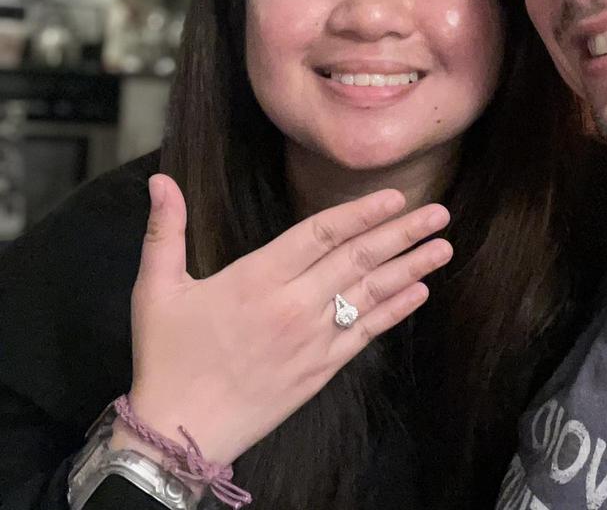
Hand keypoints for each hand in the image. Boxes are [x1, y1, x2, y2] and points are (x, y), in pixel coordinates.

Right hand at [116, 173, 451, 465]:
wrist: (178, 432)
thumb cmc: (167, 357)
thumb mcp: (156, 289)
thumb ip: (165, 230)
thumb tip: (160, 179)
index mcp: (256, 278)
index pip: (320, 233)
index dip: (361, 212)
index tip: (395, 196)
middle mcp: (293, 304)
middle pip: (357, 259)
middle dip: (402, 233)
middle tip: (440, 213)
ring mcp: (312, 338)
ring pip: (370, 293)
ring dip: (411, 267)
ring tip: (444, 247)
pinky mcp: (321, 368)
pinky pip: (366, 333)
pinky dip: (395, 311)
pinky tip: (420, 292)